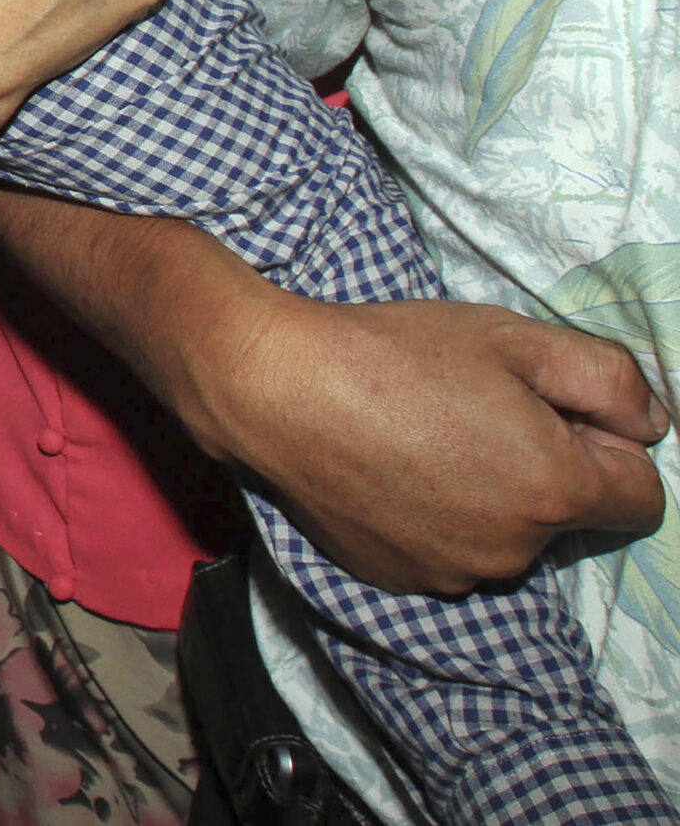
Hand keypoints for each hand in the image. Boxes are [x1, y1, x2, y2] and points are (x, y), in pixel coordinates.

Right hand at [207, 289, 667, 593]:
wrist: (272, 385)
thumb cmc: (392, 352)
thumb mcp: (513, 335)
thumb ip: (607, 378)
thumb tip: (648, 422)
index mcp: (556, 490)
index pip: (643, 498)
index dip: (608, 446)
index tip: (552, 410)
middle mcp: (514, 549)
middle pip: (566, 518)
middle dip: (541, 470)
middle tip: (473, 409)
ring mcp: (453, 572)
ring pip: (503, 537)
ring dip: (486, 497)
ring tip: (420, 437)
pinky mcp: (399, 578)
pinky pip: (444, 552)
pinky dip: (432, 518)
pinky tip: (388, 468)